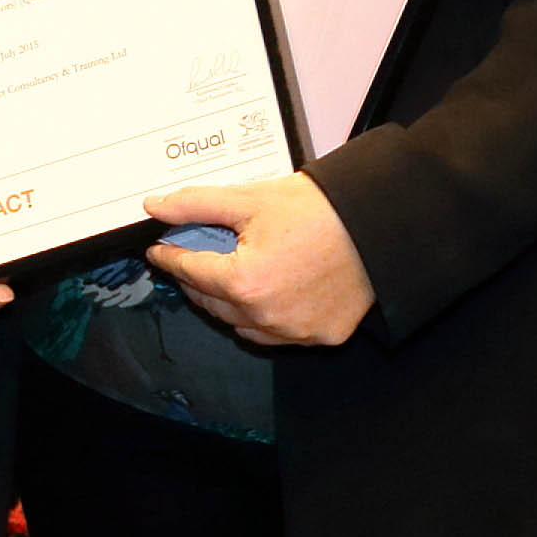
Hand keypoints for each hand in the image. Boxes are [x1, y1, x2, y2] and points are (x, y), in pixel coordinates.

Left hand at [142, 174, 373, 346]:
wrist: (381, 225)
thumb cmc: (322, 212)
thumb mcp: (249, 200)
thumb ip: (194, 205)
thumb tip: (155, 207)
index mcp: (244, 282)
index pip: (188, 271)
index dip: (169, 257)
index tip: (159, 251)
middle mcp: (266, 316)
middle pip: (209, 300)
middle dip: (196, 277)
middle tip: (193, 256)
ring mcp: (295, 331)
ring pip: (239, 323)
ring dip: (226, 301)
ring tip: (227, 274)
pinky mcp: (321, 336)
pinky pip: (275, 334)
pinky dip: (262, 318)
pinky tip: (263, 294)